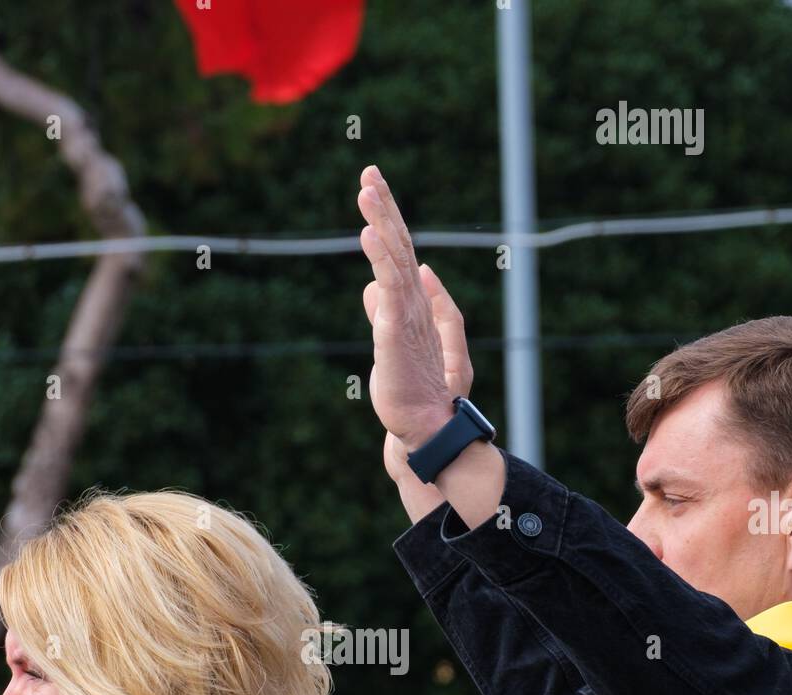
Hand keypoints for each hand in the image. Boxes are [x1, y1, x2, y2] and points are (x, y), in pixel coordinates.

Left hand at [358, 166, 471, 450]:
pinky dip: (380, 258)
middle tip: (370, 172)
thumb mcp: (390, 342)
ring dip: (381, 222)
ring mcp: (408, 315)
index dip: (387, 219)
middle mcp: (414, 303)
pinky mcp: (396, 331)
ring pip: (395, 259)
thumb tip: (371, 285)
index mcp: (412, 304)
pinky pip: (390, 287)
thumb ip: (383, 310)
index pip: (399, 253)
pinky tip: (369, 234)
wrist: (424, 425)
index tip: (373, 187)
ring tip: (367, 190)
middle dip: (385, 207)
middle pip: (400, 245)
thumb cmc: (410, 389)